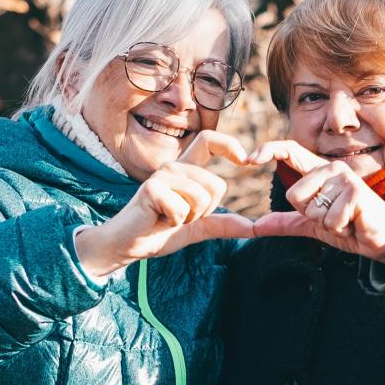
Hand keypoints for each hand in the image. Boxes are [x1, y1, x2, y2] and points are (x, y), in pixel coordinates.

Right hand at [76, 131, 253, 277]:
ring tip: (169, 218)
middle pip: (217, 184)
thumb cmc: (160, 231)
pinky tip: (159, 220)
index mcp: (187, 169)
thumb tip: (256, 227)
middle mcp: (175, 166)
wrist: (129, 244)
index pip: (209, 140)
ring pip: (202, 197)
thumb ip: (225, 224)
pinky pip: (183, 209)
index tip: (246, 160)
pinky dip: (175, 222)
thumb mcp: (199, 228)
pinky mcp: (151, 189)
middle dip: (206, 210)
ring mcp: (162, 175)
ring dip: (190, 218)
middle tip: (182, 216)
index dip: (230, 145)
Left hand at [248, 140, 384, 267]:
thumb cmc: (348, 227)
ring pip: (312, 209)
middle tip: (333, 216)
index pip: (291, 151)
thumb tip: (257, 226)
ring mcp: (344, 178)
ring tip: (345, 220)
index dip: (269, 150)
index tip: (248, 159)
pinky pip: (329, 219)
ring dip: (327, 224)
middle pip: (294, 195)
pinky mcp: (355, 192)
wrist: (380, 239)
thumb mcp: (312, 225)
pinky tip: (353, 223)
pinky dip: (339, 229)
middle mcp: (331, 169)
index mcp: (319, 172)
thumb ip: (286, 222)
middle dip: (309, 215)